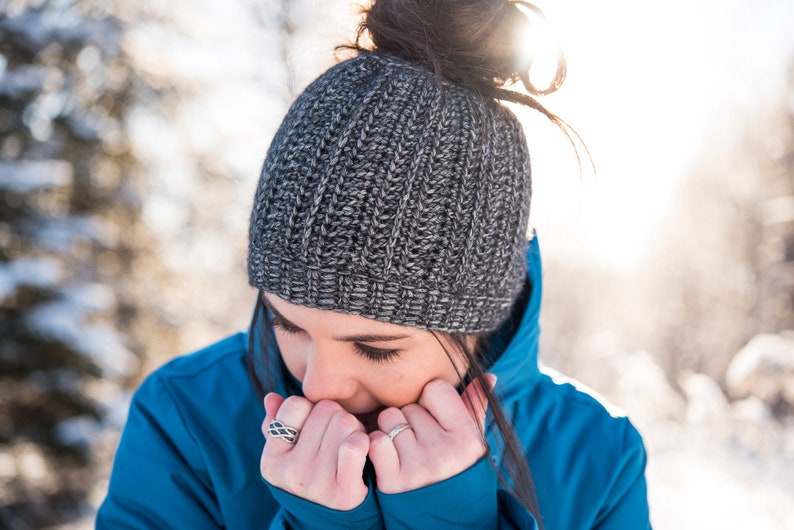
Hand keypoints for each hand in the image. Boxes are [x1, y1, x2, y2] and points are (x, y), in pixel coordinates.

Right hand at [260, 393, 369, 510]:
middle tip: (340, 433)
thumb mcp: (288, 455)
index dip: (310, 409)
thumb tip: (272, 397)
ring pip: (344, 422)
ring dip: (354, 427)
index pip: (295, 406)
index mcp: (272, 460)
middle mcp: (291, 473)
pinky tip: (362, 448)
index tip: (316, 424)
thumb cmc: (311, 476)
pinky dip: (363, 440)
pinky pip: (354, 446)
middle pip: (325, 410)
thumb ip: (277, 424)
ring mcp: (317, 483)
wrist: (331, 522)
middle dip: (337, 416)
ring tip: (350, 441)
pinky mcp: (344, 493)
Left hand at [368, 375, 493, 493]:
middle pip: (410, 406)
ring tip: (406, 450)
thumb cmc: (457, 472)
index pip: (435, 389)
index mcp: (466, 438)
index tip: (435, 420)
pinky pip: (376, 442)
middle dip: (412, 419)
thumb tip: (488, 374)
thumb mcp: (473, 443)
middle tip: (421, 442)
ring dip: (392, 432)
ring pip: (389, 420)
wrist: (446, 520)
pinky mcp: (392, 481)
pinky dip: (378, 447)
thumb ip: (475, 407)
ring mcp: (417, 467)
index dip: (431, 401)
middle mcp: (443, 452)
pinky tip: (390, 459)